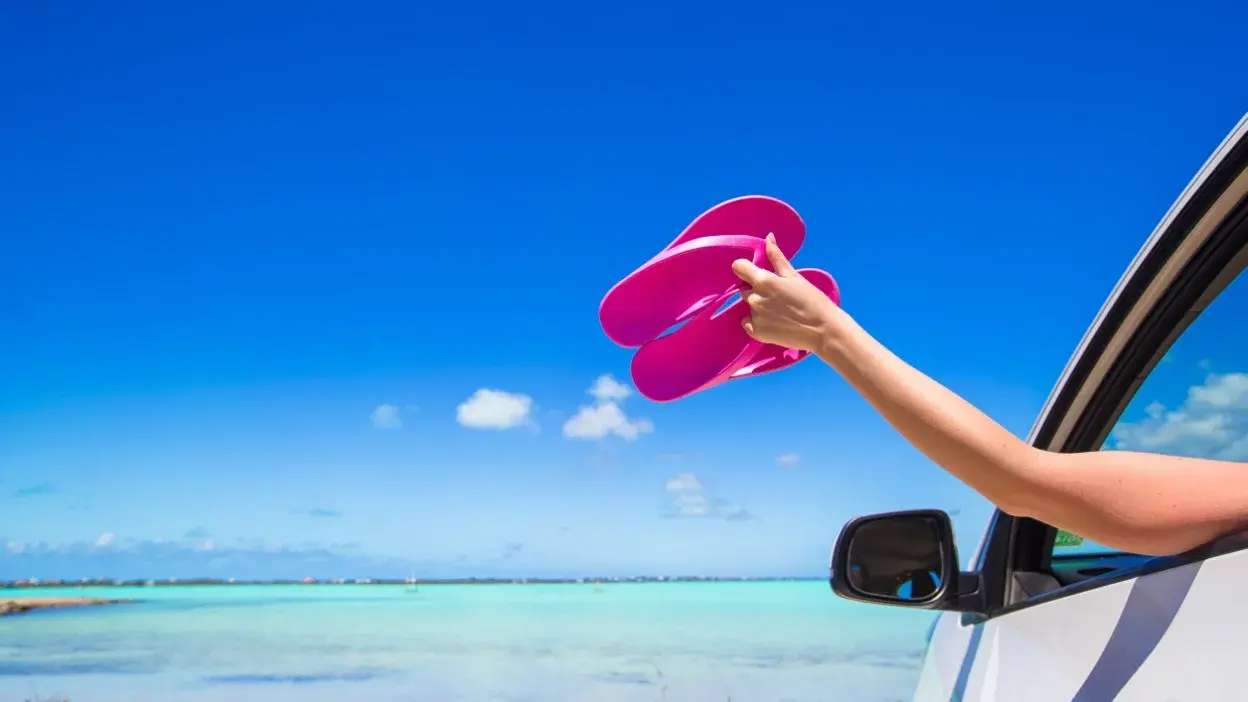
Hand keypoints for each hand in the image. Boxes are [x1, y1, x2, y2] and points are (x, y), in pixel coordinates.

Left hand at [731, 234, 840, 352]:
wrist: (822, 330)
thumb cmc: (811, 300)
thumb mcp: (794, 276)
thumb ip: (776, 257)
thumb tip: (768, 237)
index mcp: (763, 281)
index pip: (738, 267)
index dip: (745, 268)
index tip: (754, 272)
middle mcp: (754, 298)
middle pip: (744, 288)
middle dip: (755, 289)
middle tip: (776, 295)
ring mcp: (754, 317)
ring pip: (748, 306)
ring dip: (757, 305)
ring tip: (778, 310)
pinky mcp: (756, 333)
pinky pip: (748, 323)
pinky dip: (756, 322)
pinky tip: (773, 321)